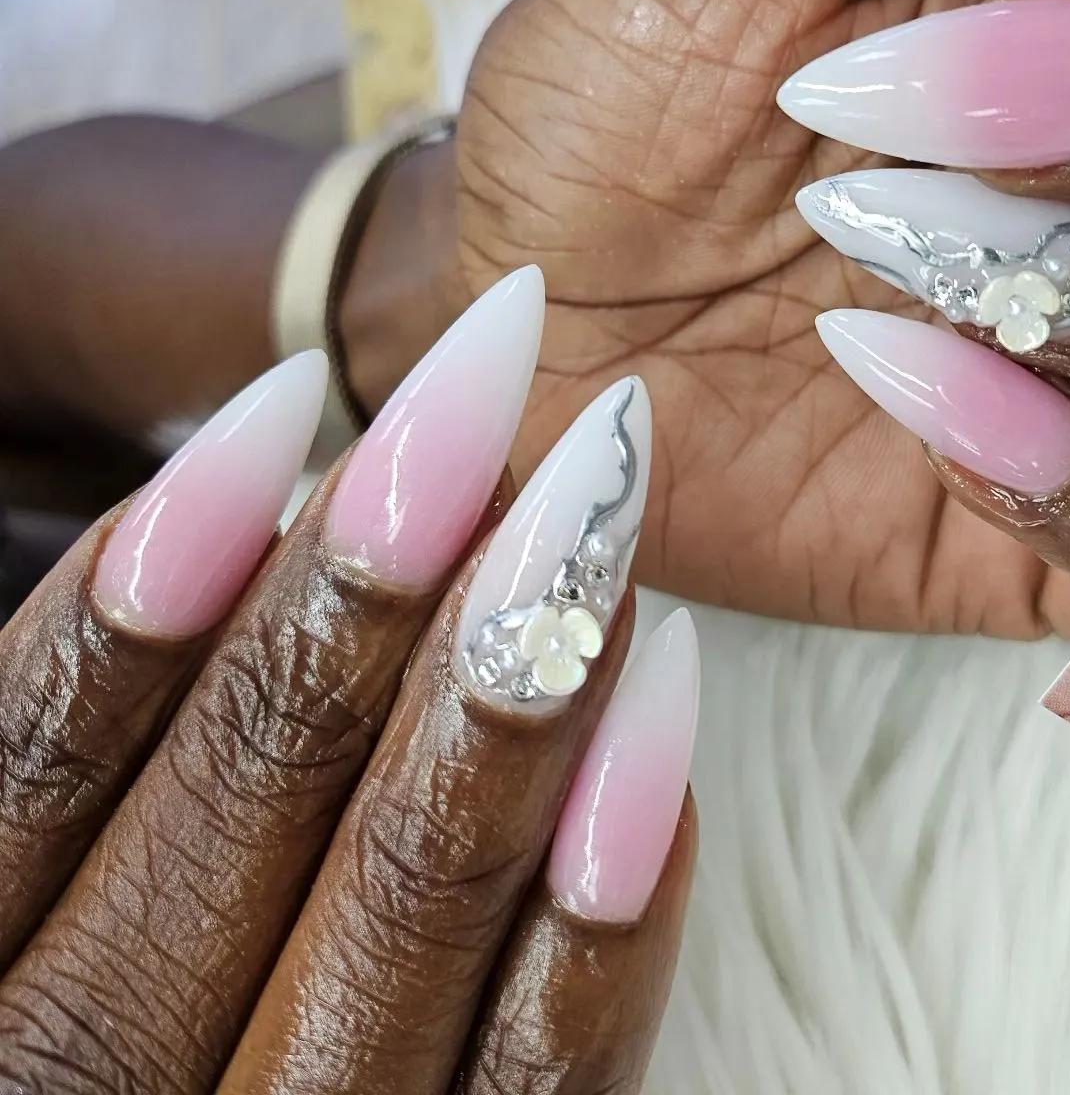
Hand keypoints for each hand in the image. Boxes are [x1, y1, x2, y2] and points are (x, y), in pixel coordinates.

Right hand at [0, 271, 695, 1093]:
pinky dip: (608, 883)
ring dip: (512, 667)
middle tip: (488, 387)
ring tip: (588, 498)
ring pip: (412, 893)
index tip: (290, 396)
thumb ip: (80, 732)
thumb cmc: (94, 1007)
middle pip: (254, 783)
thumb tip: (227, 503)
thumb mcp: (23, 887)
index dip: (161, 557)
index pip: (48, 745)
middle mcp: (104, 1092)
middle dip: (378, 564)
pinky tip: (663, 702)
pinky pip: (547, 1066)